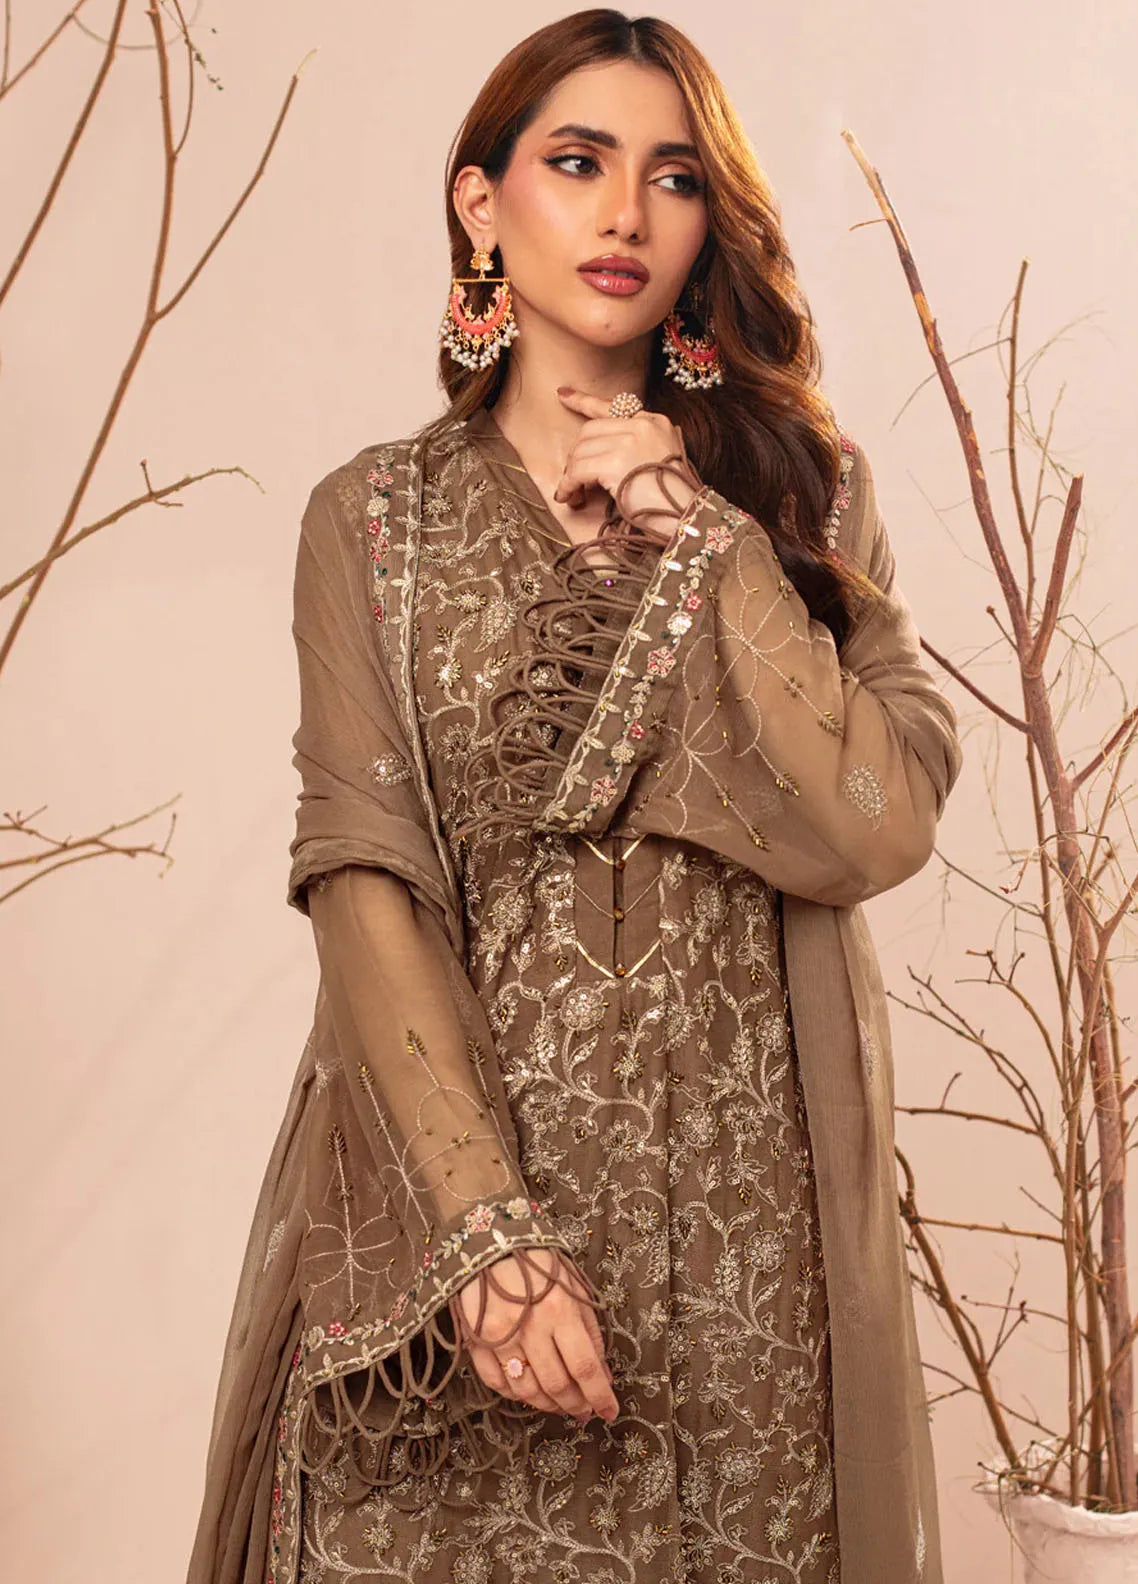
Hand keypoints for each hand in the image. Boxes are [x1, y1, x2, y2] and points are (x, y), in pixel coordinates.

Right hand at [449, 1247, 618, 1423]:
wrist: (491, 1244)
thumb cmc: (540, 1264)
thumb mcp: (574, 1289)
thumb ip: (590, 1332)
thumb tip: (603, 1375)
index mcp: (559, 1310)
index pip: (585, 1367)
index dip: (600, 1397)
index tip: (609, 1413)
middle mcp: (530, 1327)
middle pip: (557, 1385)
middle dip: (575, 1405)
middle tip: (583, 1410)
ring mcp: (499, 1337)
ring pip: (527, 1390)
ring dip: (548, 1405)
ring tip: (560, 1404)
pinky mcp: (476, 1342)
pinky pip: (497, 1383)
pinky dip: (516, 1395)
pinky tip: (529, 1393)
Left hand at [553, 386, 699, 537]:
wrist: (687, 517)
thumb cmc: (674, 500)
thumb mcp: (662, 459)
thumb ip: (640, 446)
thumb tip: (603, 452)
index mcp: (655, 421)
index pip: (612, 406)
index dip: (584, 401)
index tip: (563, 395)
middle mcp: (642, 425)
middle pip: (590, 431)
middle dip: (576, 456)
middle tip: (572, 479)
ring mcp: (630, 441)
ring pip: (581, 450)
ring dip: (570, 474)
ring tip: (572, 494)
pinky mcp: (616, 462)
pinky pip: (578, 470)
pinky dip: (568, 485)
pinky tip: (568, 497)